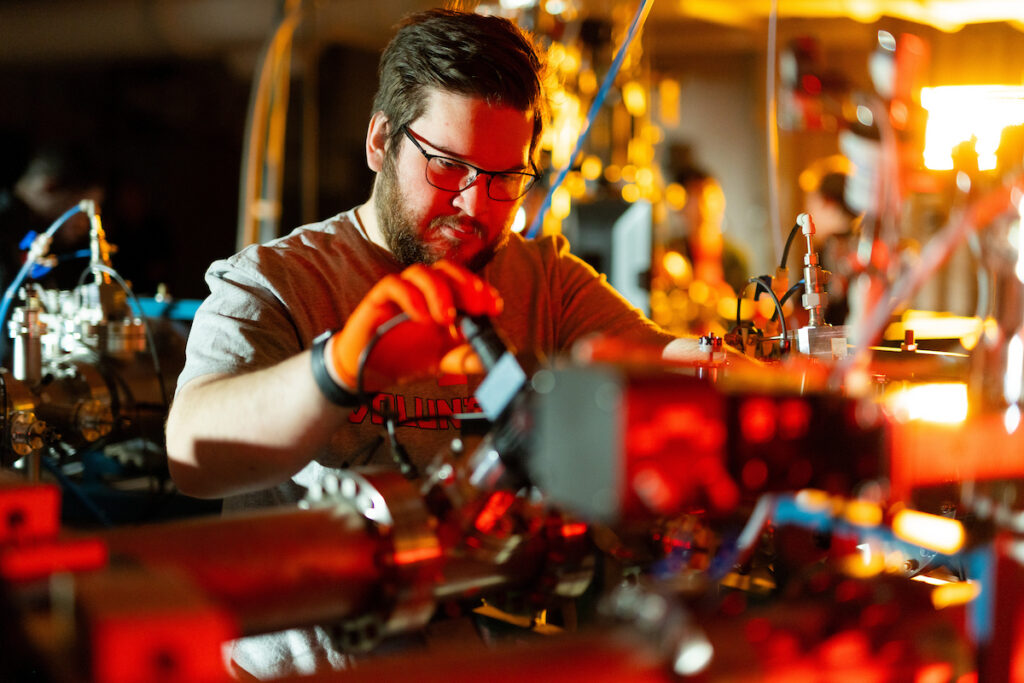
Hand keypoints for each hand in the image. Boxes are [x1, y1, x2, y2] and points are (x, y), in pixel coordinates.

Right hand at [326, 261, 502, 392]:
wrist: (368, 372)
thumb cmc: (406, 360)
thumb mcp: (444, 361)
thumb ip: (468, 358)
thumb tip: (497, 360)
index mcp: (444, 300)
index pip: (466, 282)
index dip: (482, 289)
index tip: (495, 307)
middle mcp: (424, 291)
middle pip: (447, 269)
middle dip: (466, 284)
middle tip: (476, 307)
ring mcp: (402, 292)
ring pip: (422, 272)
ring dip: (439, 291)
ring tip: (446, 319)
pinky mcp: (379, 297)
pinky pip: (394, 284)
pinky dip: (411, 297)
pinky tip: (421, 317)